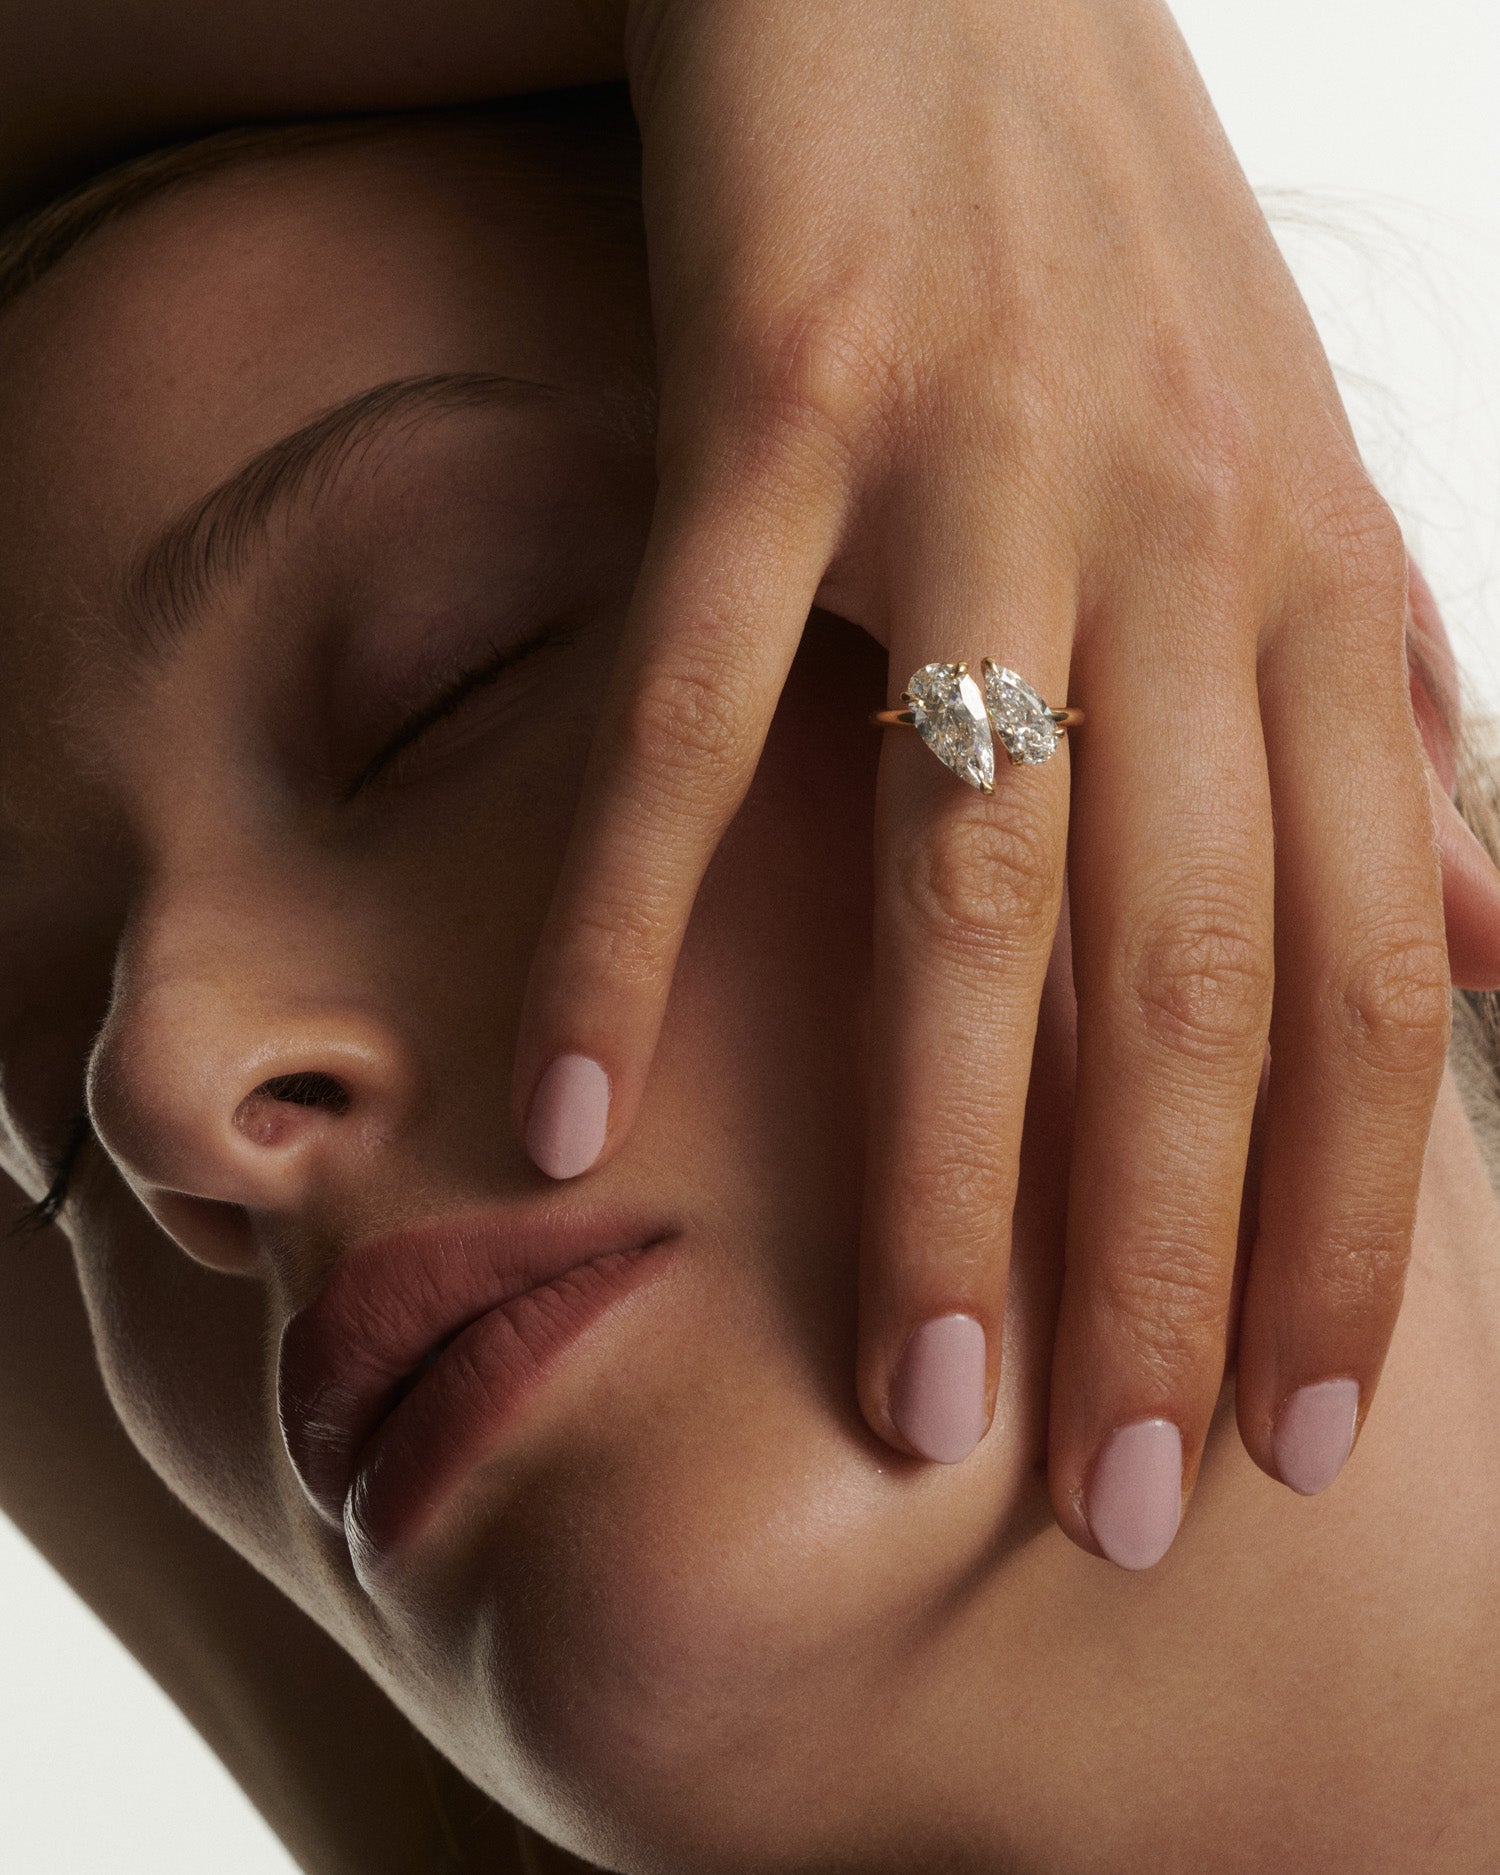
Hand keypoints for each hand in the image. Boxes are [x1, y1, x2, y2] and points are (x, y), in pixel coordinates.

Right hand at [514, 0, 1461, 1565]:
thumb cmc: (1118, 250)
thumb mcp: (1307, 479)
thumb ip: (1401, 719)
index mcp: (1313, 593)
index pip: (1377, 975)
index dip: (1349, 1222)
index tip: (1291, 1428)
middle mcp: (1180, 557)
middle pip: (1198, 987)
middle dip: (1161, 1270)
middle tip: (1107, 1503)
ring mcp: (975, 485)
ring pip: (979, 893)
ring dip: (944, 1173)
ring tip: (909, 1403)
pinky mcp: (772, 413)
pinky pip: (699, 721)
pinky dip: (620, 928)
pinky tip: (562, 1116)